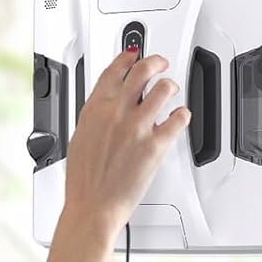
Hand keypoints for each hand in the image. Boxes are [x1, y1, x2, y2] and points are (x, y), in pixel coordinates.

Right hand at [62, 48, 190, 236]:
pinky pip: (177, 118)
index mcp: (94, 110)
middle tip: (161, 64)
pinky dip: (181, 114)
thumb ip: (96, 120)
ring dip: (170, 86)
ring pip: (163, 88)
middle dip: (155, 62)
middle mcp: (116, 113)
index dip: (126, 58)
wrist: (92, 207)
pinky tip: (180, 116)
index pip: (113, 71)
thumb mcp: (80, 139)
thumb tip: (105, 112)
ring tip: (172, 91)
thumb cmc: (84, 181)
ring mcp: (137, 127)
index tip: (133, 54)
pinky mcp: (155, 145)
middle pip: (141, 71)